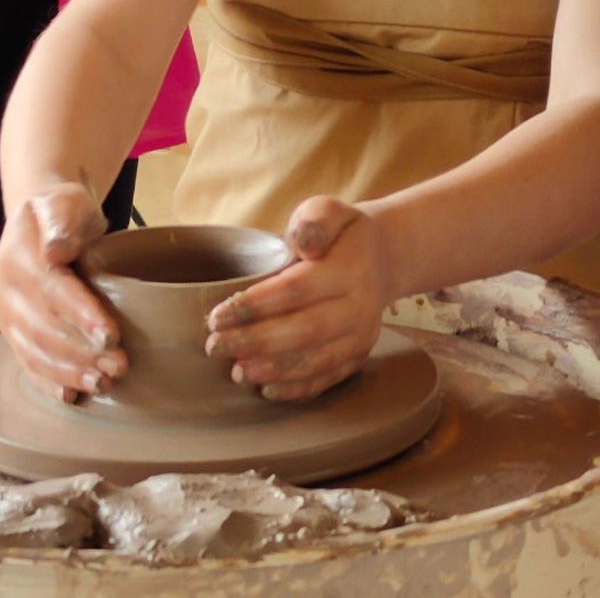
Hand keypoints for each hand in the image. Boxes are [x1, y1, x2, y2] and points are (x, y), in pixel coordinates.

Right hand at [0, 182, 128, 402]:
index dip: (81, 315)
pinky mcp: (15, 333)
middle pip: (44, 329)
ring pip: (36, 352)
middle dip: (82, 353)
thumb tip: (57, 250)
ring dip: (70, 373)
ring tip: (104, 384)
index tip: (111, 335)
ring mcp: (8, 316)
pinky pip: (29, 362)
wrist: (43, 221)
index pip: (53, 291)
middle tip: (120, 366)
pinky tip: (72, 396)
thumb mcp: (65, 202)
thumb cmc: (64, 211)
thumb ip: (62, 221)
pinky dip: (50, 382)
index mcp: (20, 258)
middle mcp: (7, 291)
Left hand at [205, 196, 391, 401]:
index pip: (297, 289)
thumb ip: (314, 220)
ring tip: (237, 372)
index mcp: (349, 267)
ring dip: (274, 370)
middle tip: (215, 347)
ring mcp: (363, 334)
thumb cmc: (341, 234)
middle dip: (256, 342)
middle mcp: (361, 305)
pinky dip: (298, 389)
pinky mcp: (359, 355)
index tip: (218, 315)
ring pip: (317, 360)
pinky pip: (329, 377)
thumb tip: (301, 243)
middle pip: (305, 330)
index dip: (256, 305)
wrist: (383, 257)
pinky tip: (267, 390)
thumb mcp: (329, 210)